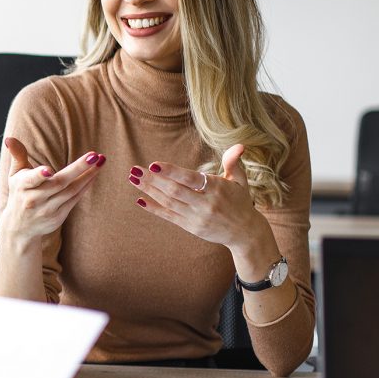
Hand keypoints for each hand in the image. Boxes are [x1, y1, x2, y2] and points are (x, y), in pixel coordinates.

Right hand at [0, 136, 104, 242]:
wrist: (19, 228)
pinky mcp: (58, 217)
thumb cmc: (19, 194)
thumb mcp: (14, 176)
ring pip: (70, 191)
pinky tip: (94, 174)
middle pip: (58, 183)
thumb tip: (10, 139)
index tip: (49, 170)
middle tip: (94, 155)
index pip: (30, 180)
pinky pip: (74, 199)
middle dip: (77, 169)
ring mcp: (47, 210)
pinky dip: (85, 186)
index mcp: (21, 186)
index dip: (39, 175)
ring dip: (87, 176)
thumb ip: (17, 156)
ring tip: (100, 161)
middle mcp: (34, 199)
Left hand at [129, 144, 268, 252]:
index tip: (154, 165)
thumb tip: (239, 145)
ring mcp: (197, 217)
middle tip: (135, 169)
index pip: (190, 179)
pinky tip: (140, 200)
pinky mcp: (191, 227)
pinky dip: (154, 208)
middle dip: (153, 180)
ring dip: (149, 191)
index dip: (171, 172)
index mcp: (217, 188)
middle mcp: (206, 204)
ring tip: (133, 179)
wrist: (244, 232)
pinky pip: (169, 216)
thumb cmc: (240, 201)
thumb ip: (234, 162)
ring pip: (169, 203)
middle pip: (175, 191)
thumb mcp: (240, 181)